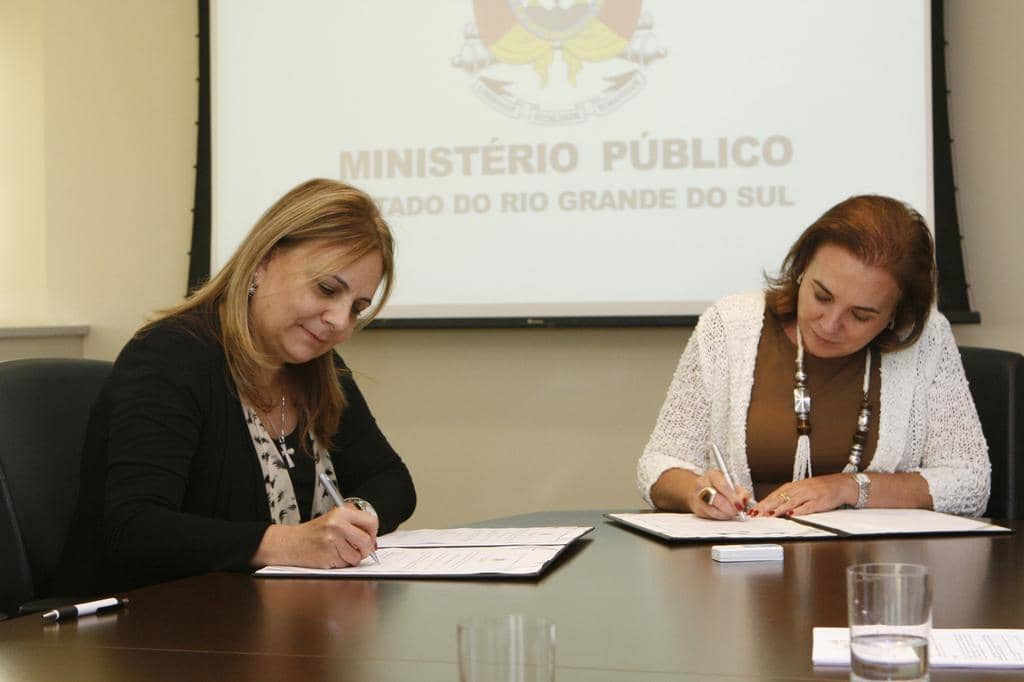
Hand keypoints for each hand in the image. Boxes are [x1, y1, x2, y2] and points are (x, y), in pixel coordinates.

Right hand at [252, 505, 378, 567]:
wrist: (291, 543)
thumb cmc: (313, 532)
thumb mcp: (334, 518)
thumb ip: (354, 523)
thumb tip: (374, 539)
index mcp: (341, 512)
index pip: (371, 522)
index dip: (373, 533)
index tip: (370, 537)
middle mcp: (337, 525)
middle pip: (366, 542)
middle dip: (366, 549)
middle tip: (359, 549)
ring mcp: (332, 541)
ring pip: (357, 556)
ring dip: (352, 558)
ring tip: (340, 551)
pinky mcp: (328, 556)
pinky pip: (345, 564)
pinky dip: (341, 563)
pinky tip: (332, 556)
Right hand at [691, 470, 750, 519]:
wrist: (702, 490)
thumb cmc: (720, 487)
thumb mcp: (732, 485)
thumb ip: (741, 492)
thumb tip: (744, 500)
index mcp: (712, 474)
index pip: (723, 486)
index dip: (732, 497)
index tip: (740, 504)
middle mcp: (702, 483)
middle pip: (716, 497)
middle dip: (729, 507)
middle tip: (737, 511)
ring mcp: (697, 496)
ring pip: (711, 508)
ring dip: (725, 513)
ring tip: (732, 513)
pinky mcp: (697, 508)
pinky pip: (709, 515)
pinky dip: (720, 516)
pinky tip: (724, 514)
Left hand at [753, 474, 856, 516]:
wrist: (839, 484)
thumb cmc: (818, 488)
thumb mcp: (800, 490)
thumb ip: (787, 498)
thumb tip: (771, 506)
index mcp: (793, 487)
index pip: (774, 495)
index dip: (763, 503)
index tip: (753, 510)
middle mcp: (799, 489)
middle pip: (780, 498)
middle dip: (767, 506)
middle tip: (757, 514)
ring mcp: (809, 495)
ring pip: (791, 502)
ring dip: (780, 509)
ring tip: (770, 515)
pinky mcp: (819, 501)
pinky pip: (808, 506)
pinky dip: (800, 510)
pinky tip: (792, 515)